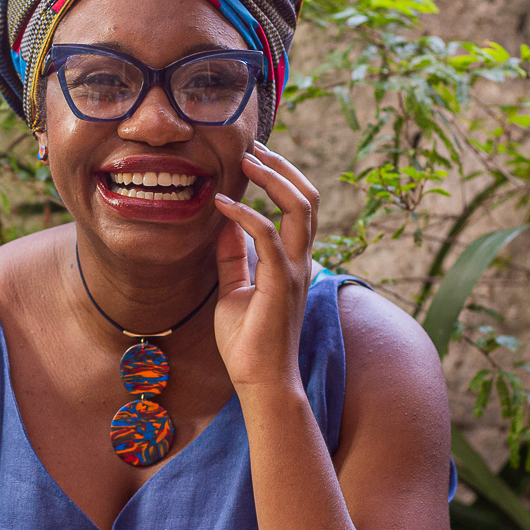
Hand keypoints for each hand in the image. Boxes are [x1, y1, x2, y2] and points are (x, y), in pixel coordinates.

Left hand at [212, 141, 318, 390]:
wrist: (260, 383)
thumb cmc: (248, 343)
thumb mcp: (233, 289)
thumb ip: (233, 255)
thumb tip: (225, 220)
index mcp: (292, 260)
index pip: (298, 206)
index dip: (280, 176)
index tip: (252, 156)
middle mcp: (300, 261)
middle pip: (307, 197)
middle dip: (281, 166)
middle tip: (251, 145)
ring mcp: (295, 271)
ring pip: (300, 208)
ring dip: (273, 178)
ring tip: (246, 159)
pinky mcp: (280, 285)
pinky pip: (268, 238)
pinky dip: (247, 214)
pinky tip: (222, 203)